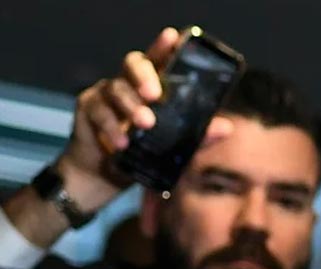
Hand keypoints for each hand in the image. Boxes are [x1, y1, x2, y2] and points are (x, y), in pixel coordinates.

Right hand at [57, 27, 233, 210]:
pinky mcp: (88, 108)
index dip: (163, 47)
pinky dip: (112, 127)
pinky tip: (122, 142)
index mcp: (151, 86)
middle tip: (154, 94)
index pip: (158, 60)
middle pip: (133, 64)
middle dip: (144, 76)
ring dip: (131, 106)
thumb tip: (226, 128)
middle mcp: (128, 83)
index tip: (172, 37)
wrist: (106, 174)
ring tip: (145, 124)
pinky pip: (98, 111)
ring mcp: (105, 93)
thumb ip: (198, 136)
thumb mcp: (174, 145)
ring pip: (116, 88)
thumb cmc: (144, 152)